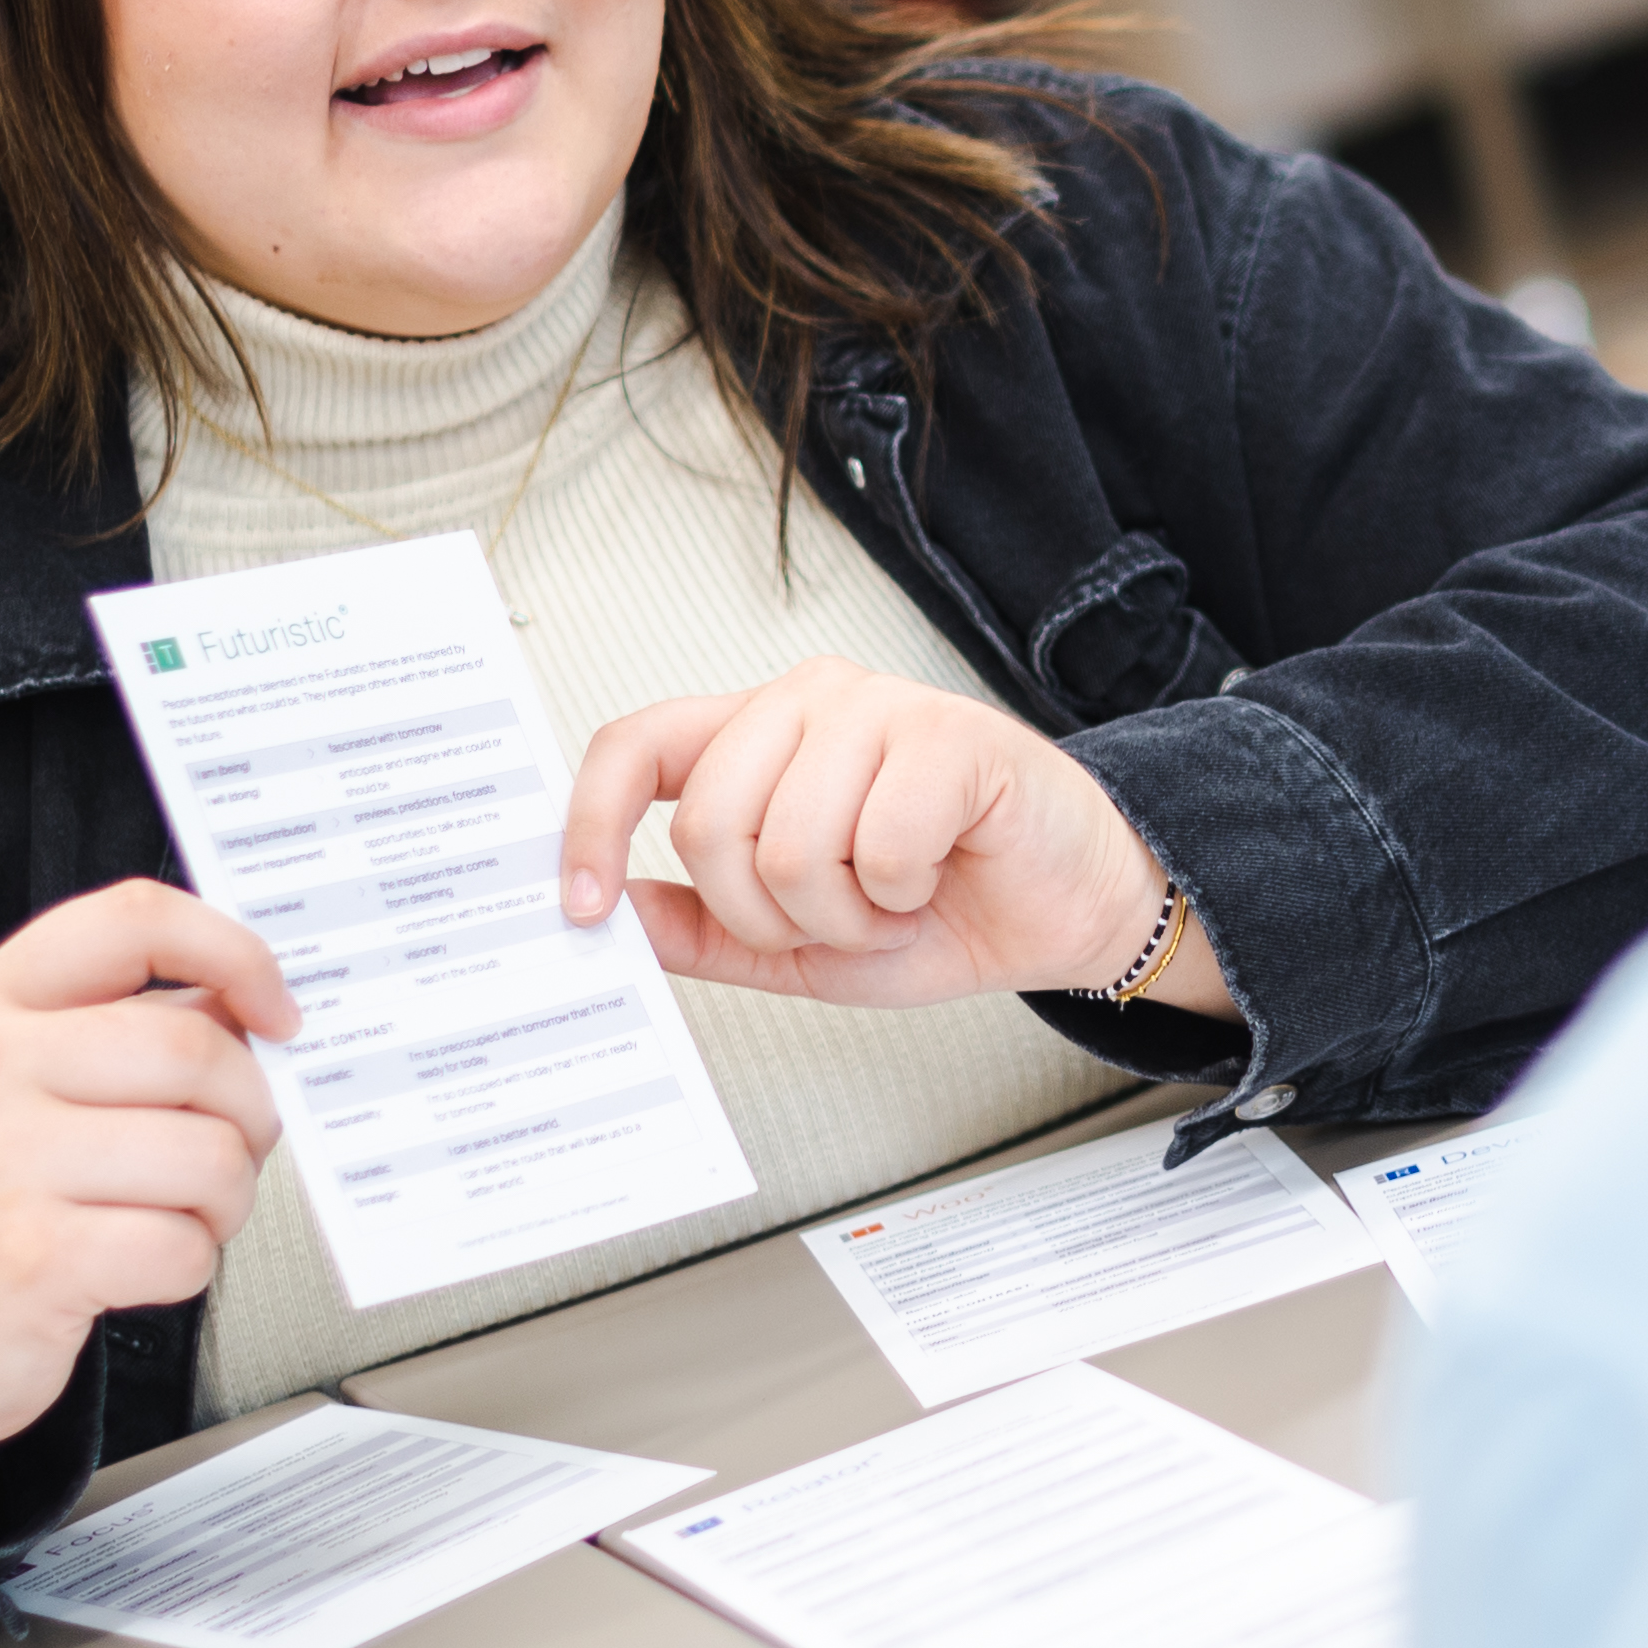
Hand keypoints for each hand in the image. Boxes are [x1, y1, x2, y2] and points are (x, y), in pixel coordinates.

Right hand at [0, 882, 296, 1511]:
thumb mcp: (7, 1082)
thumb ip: (114, 1028)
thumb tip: (250, 1010)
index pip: (133, 920)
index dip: (233, 951)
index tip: (277, 1010)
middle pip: (197, 1049)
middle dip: (250, 1112)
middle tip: (234, 1148)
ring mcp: (3, 1160)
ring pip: (208, 1154)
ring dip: (225, 1200)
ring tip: (179, 1215)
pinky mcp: (35, 1258)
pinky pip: (183, 1245)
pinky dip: (188, 1265)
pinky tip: (137, 1267)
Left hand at [561, 655, 1233, 1017]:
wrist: (1064, 912)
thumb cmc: (941, 910)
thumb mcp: (795, 945)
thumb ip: (701, 929)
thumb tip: (610, 917)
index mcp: (756, 737)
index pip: (636, 747)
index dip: (592, 826)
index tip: (582, 908)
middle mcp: (808, 701)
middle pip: (708, 825)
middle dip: (767, 916)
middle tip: (833, 924)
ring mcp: (879, 707)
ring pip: (790, 845)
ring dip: (844, 915)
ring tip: (890, 903)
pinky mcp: (949, 735)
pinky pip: (876, 845)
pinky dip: (902, 896)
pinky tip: (933, 878)